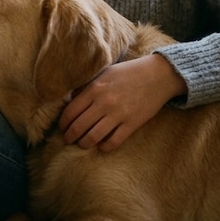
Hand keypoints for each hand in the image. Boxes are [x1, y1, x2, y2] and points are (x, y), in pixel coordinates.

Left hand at [59, 54, 185, 150]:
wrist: (157, 75)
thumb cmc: (128, 73)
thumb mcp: (103, 73)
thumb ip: (86, 86)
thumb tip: (68, 99)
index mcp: (94, 89)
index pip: (70, 112)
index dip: (63, 123)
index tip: (62, 128)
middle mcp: (104, 102)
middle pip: (79, 127)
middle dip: (70, 137)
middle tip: (68, 139)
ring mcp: (118, 114)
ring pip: (93, 137)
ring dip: (84, 144)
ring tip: (83, 144)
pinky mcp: (132, 124)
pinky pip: (113, 142)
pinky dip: (104, 147)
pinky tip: (102, 145)